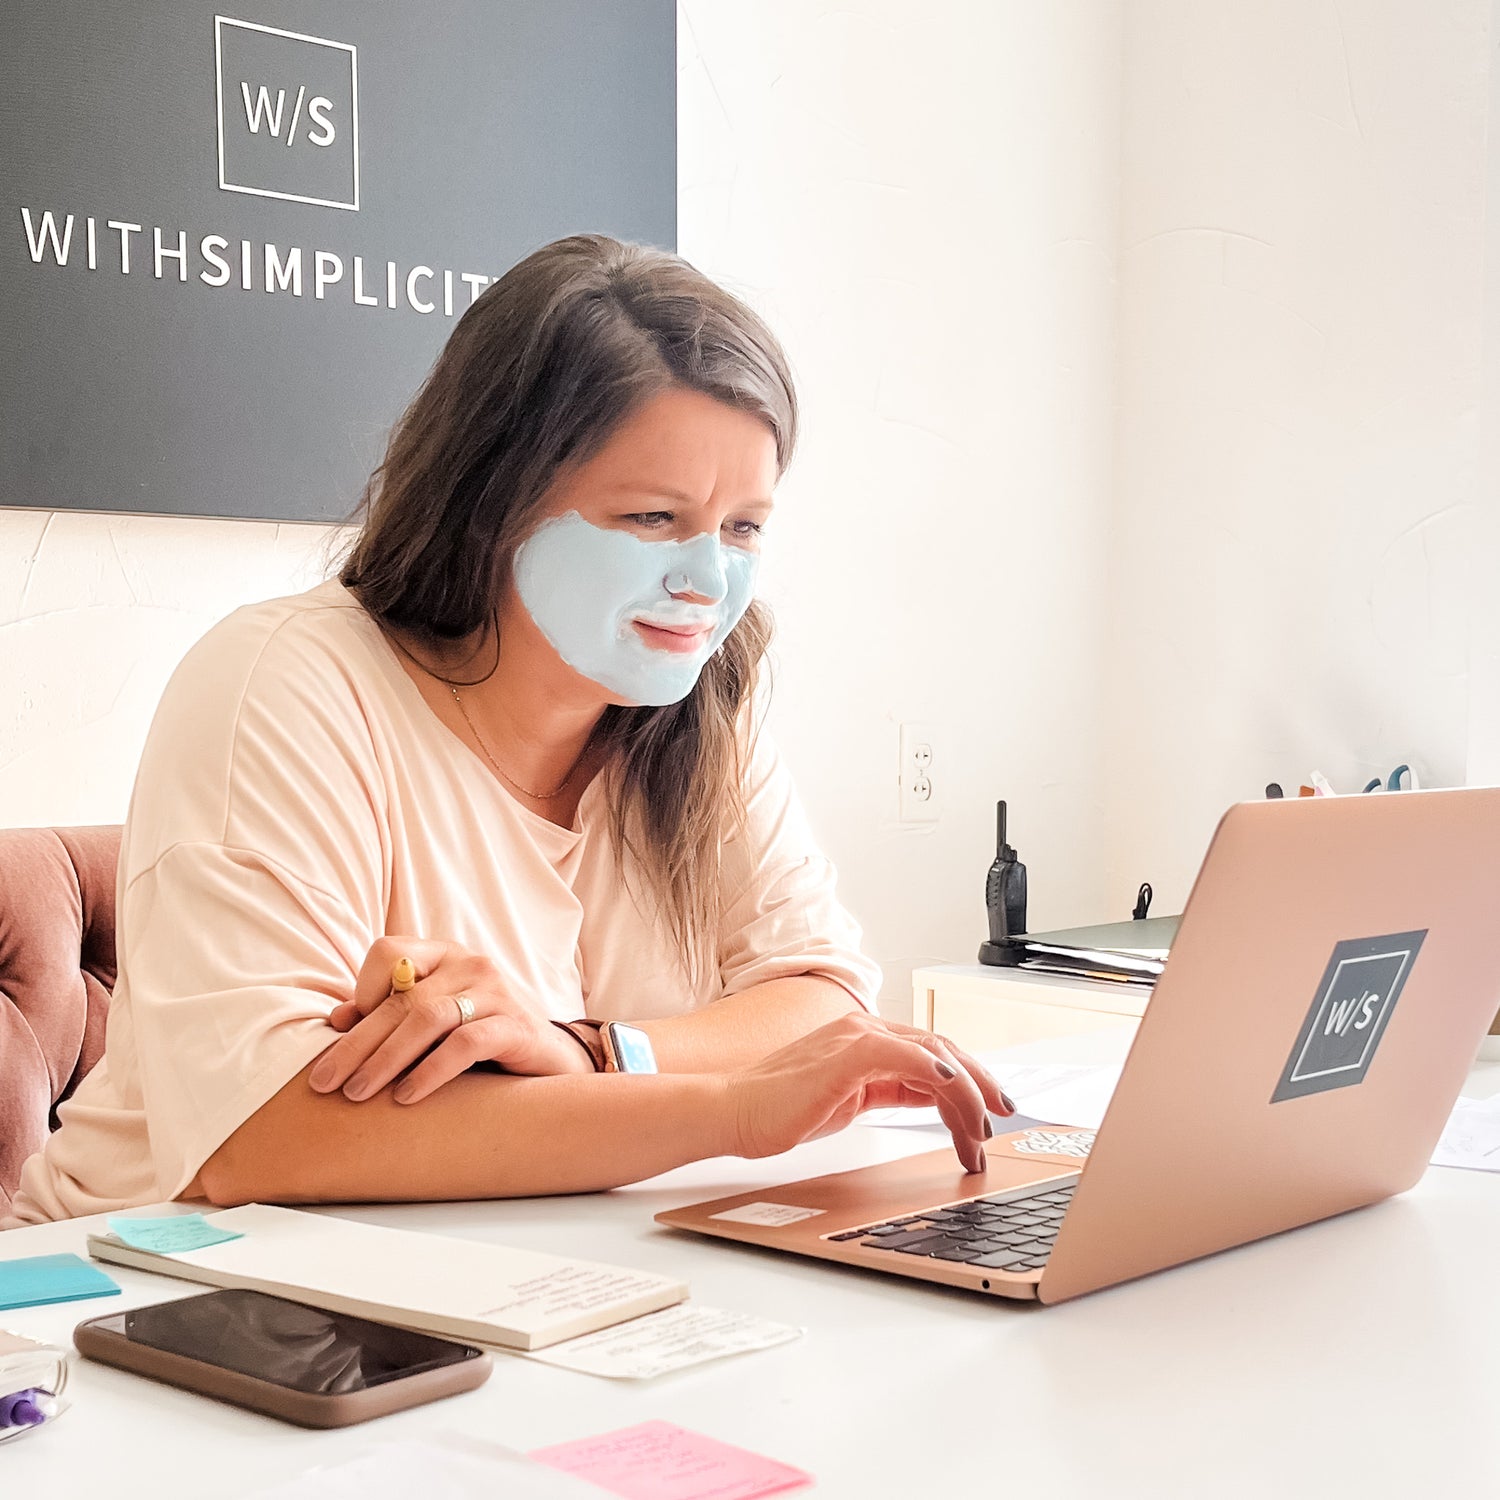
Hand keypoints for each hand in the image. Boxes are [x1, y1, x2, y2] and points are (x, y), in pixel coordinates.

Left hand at [308, 936, 593, 1103]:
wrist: (553, 1060)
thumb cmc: (483, 1039)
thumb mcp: (433, 1023)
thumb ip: (389, 1016)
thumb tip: (338, 1017)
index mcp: (444, 954)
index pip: (387, 951)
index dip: (362, 989)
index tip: (346, 1032)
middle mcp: (470, 963)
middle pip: (401, 998)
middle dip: (356, 1043)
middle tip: (324, 1082)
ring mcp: (496, 991)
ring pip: (428, 1018)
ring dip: (386, 1059)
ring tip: (358, 1093)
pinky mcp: (516, 1026)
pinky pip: (466, 1043)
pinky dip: (431, 1070)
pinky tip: (407, 1095)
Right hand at [724, 1012, 1014, 1173]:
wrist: (734, 1111)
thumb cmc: (781, 1109)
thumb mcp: (850, 1101)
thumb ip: (889, 1091)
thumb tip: (930, 1099)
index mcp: (868, 1042)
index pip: (933, 1056)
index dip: (970, 1081)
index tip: (991, 1112)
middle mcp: (866, 1031)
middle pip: (943, 1050)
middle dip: (981, 1084)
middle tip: (1003, 1116)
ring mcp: (856, 1038)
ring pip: (932, 1054)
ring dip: (966, 1090)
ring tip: (981, 1126)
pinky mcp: (846, 1052)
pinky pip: (902, 1054)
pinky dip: (933, 1068)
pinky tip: (951, 1087)